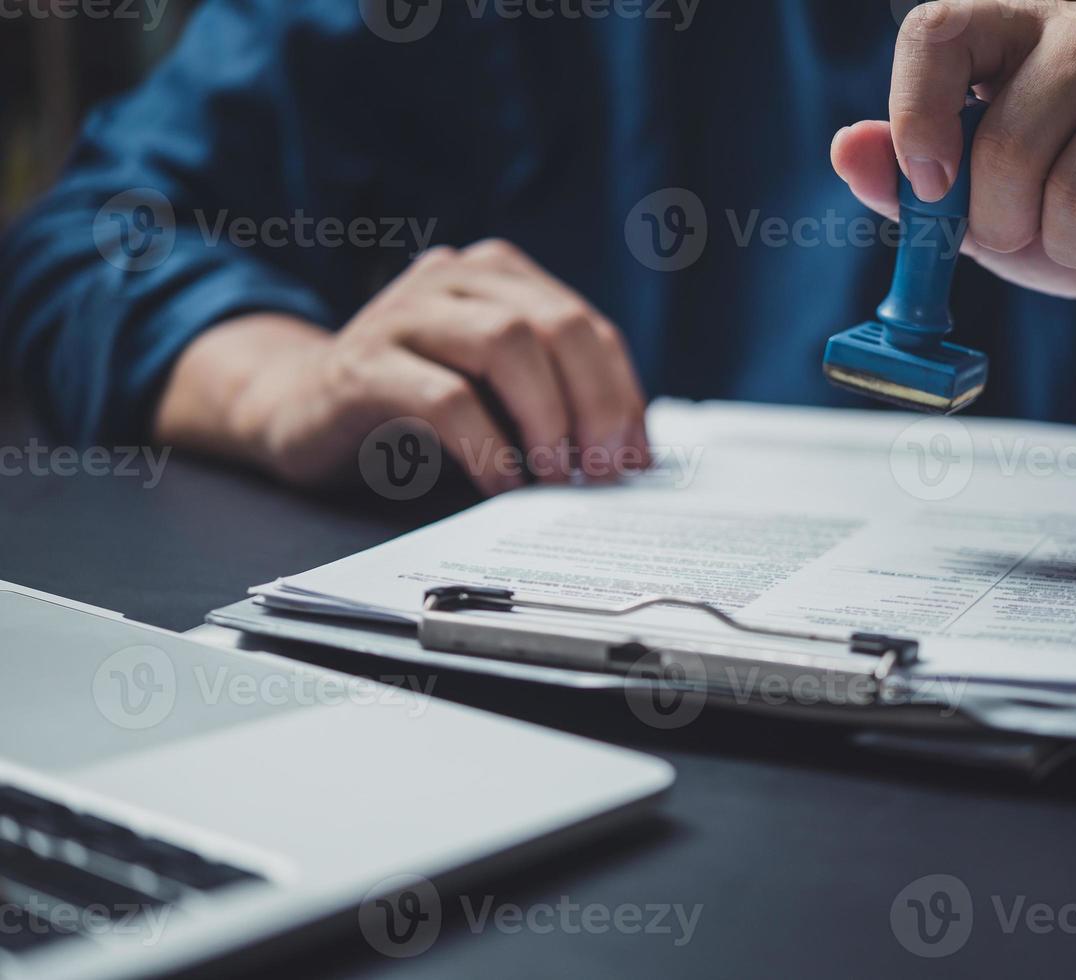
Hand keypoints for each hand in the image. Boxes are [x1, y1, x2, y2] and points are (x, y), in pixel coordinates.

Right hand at [157, 240, 648, 494]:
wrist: (297, 411)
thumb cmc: (412, 407)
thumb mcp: (493, 394)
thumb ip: (550, 400)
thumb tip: (627, 455)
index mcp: (496, 275)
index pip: (585, 325)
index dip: (621, 394)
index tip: (637, 458)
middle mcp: (454, 278)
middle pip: (555, 325)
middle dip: (595, 403)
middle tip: (605, 470)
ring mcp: (404, 313)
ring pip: (506, 345)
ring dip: (547, 417)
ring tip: (557, 475)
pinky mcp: (364, 364)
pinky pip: (445, 399)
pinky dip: (487, 447)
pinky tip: (502, 485)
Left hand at [832, 0, 1075, 305]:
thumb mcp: (976, 205)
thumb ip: (908, 183)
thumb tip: (848, 148)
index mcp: (1017, 26)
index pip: (936, 31)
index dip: (916, 115)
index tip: (930, 187)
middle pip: (1007, 141)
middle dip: (1005, 223)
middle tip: (1031, 232)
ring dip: (1075, 245)